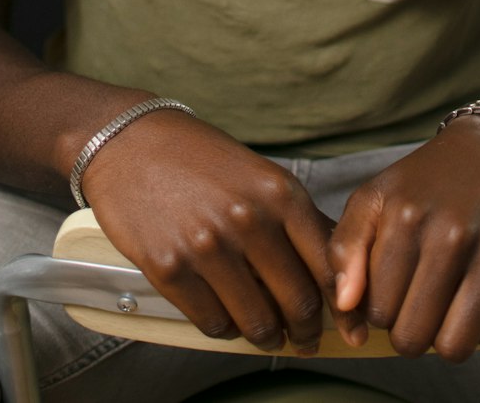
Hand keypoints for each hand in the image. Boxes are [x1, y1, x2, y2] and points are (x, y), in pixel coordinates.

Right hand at [81, 110, 344, 354]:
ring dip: (267, 336)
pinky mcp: (169, 268)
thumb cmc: (197, 155)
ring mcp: (208, 246)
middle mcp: (249, 220)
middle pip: (297, 301)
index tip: (348, 325)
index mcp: (280, 192)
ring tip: (267, 335)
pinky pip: (211, 322)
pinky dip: (224, 329)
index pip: (327, 266)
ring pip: (257, 321)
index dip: (342, 307)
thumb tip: (332, 261)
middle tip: (305, 338)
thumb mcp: (259, 173)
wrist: (131, 140)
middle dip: (306, 330)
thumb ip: (295, 215)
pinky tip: (225, 318)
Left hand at [329, 116, 479, 361]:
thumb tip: (345, 305)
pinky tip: (474, 293)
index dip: (380, 310)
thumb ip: (345, 247)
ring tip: (442, 307)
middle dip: (409, 331)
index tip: (391, 289)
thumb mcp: (375, 197)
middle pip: (414, 338)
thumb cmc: (428, 180)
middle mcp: (452, 234)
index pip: (378, 313)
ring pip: (455, 347)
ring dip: (444, 338)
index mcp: (407, 217)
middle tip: (416, 302)